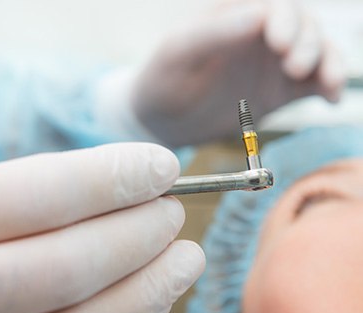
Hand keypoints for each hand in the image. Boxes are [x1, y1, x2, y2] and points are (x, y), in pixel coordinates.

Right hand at [0, 143, 204, 312]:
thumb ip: (5, 204)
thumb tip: (109, 188)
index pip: (41, 193)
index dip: (113, 177)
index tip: (161, 166)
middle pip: (71, 264)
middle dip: (140, 234)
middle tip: (174, 213)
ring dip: (151, 289)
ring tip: (184, 258)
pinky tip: (147, 301)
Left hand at [133, 0, 345, 145]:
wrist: (162, 122)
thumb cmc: (162, 79)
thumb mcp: (179, 53)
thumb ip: (215, 33)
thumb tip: (259, 14)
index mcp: (233, 13)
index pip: (271, 5)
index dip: (284, 20)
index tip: (279, 44)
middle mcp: (259, 33)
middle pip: (302, 24)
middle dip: (307, 42)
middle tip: (294, 68)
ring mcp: (272, 62)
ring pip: (316, 51)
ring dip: (329, 63)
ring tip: (327, 84)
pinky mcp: (280, 90)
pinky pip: (314, 83)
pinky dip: (328, 87)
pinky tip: (330, 99)